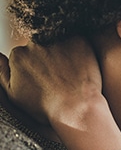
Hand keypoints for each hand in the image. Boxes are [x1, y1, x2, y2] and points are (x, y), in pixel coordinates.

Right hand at [0, 38, 120, 149]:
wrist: (76, 109)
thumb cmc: (46, 107)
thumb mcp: (14, 94)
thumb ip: (2, 72)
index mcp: (19, 55)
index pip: (26, 54)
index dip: (38, 68)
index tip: (47, 80)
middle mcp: (35, 44)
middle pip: (42, 47)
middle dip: (50, 59)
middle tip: (62, 78)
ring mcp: (57, 40)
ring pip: (60, 43)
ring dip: (65, 54)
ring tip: (72, 74)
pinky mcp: (77, 40)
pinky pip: (78, 41)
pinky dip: (81, 51)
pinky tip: (82, 68)